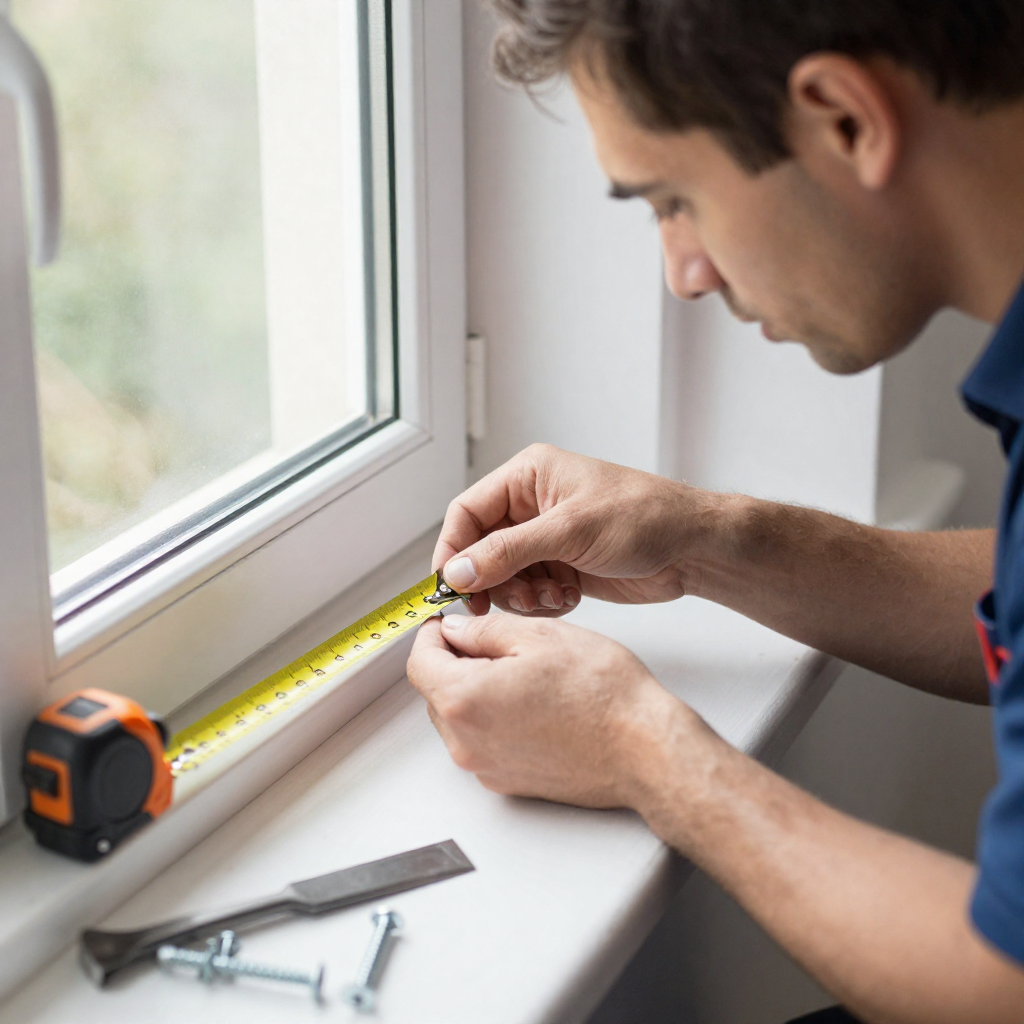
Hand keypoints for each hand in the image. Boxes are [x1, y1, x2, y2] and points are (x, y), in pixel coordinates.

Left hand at [406, 610, 684, 806]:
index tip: (449, 622)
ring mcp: (486, 768)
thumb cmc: (603, 695)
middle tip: (495, 642)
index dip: (432, 635)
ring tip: (524, 674)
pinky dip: (496, 719)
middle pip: (436, 693)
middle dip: (455, 662)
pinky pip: (484, 742)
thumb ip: (484, 630)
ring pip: (460, 718)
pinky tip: (535, 704)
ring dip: (476, 691)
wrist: (644, 750)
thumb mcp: (540, 635)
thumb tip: (457, 630)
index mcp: (465, 699)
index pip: (419, 662)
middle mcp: (467, 742)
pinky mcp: (508, 783)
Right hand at [434, 444, 721, 616]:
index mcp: (528, 477)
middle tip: (506, 601)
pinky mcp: (562, 566)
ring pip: (503, 576)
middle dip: (492, 579)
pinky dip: (543, 602)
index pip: (467, 512)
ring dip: (522, 595)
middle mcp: (532, 506)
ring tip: (553, 595)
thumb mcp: (569, 531)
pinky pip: (530, 591)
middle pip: (481, 550)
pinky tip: (570, 597)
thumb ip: (508, 552)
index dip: (452, 550)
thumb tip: (457, 571)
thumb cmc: (643, 517)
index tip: (450, 586)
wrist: (693, 549)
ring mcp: (547, 539)